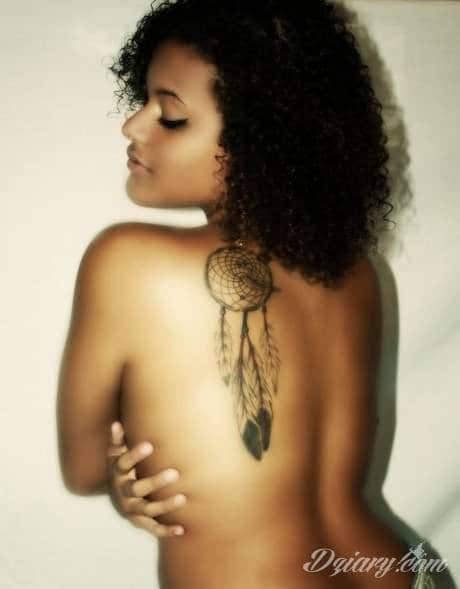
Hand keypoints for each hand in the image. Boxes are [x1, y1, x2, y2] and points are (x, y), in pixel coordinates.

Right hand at [107, 421, 185, 537]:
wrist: (116, 497)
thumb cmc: (123, 468)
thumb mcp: (116, 454)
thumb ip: (118, 440)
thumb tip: (116, 424)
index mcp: (117, 473)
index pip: (124, 464)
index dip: (135, 455)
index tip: (149, 445)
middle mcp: (123, 493)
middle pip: (137, 489)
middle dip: (155, 482)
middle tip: (175, 473)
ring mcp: (131, 509)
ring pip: (147, 510)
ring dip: (164, 505)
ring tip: (182, 498)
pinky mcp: (140, 522)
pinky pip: (153, 528)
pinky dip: (166, 530)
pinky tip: (181, 529)